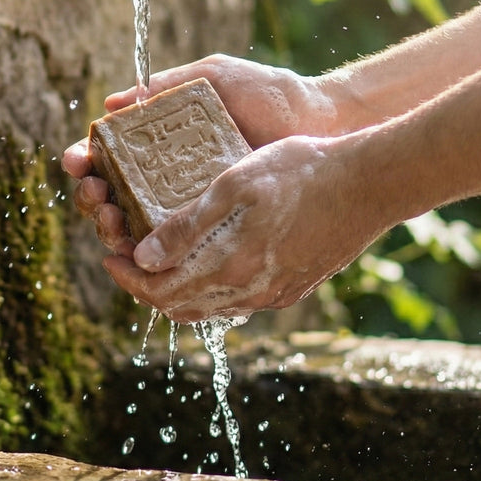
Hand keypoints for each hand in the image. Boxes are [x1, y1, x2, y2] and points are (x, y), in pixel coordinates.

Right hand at [61, 53, 354, 265]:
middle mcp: (167, 175)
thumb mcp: (214, 78)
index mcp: (159, 139)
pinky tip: (144, 255)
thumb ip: (168, 85)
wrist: (318, 121)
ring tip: (116, 226)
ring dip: (114, 231)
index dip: (86, 160)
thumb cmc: (267, 93)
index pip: (109, 154)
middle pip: (111, 196)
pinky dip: (153, 256)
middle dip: (94, 200)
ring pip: (135, 229)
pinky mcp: (214, 228)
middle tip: (99, 199)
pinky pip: (176, 249)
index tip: (79, 161)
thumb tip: (116, 103)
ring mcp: (189, 204)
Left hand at [100, 132, 390, 322]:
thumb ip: (187, 227)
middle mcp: (249, 292)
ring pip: (210, 308)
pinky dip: (211, 289)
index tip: (111, 256)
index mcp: (229, 267)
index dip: (128, 278)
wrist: (369, 185)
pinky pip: (238, 301)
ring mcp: (274, 295)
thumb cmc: (301, 172)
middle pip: (181, 307)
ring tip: (162, 260)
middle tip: (129, 258)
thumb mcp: (235, 186)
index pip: (160, 292)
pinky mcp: (293, 289)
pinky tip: (208, 262)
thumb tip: (144, 258)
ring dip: (178, 290)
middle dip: (147, 286)